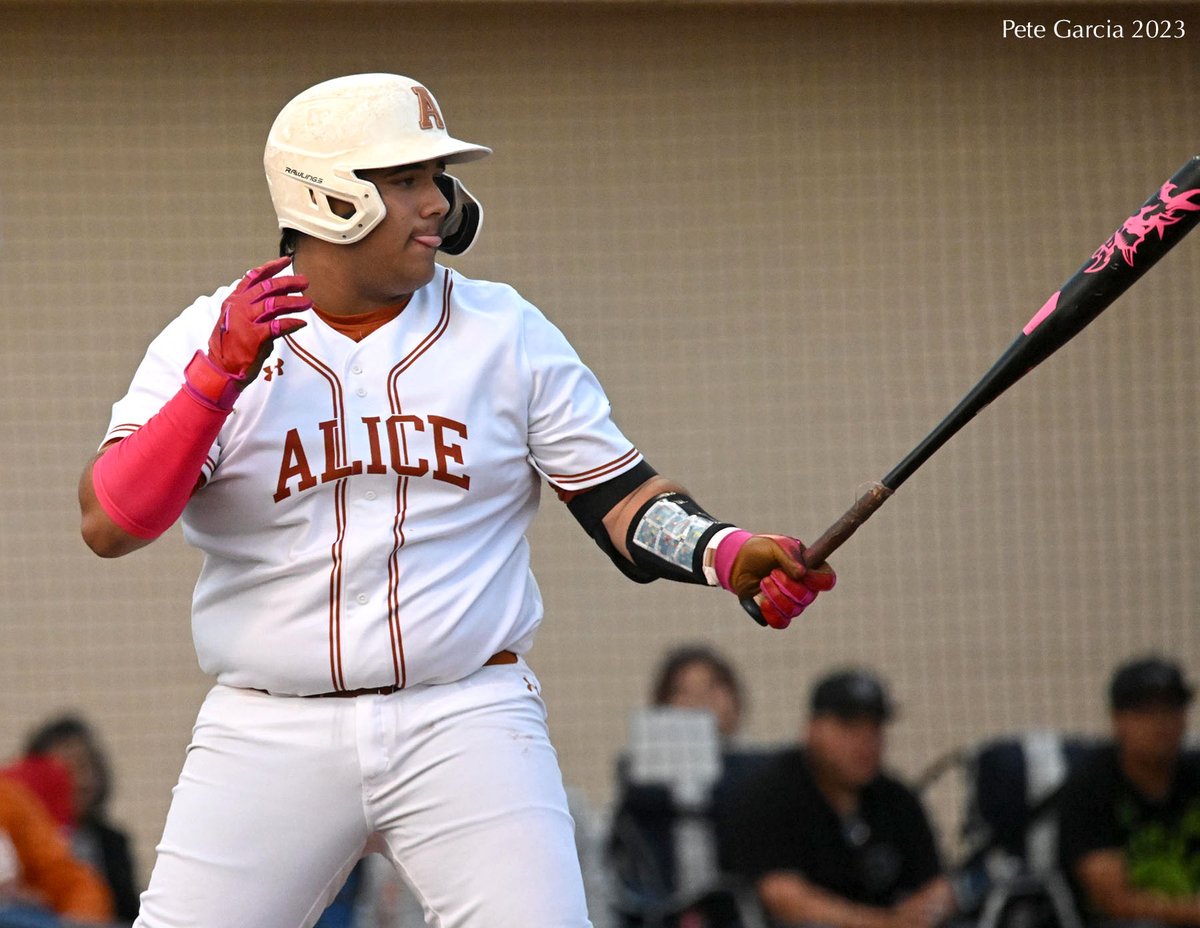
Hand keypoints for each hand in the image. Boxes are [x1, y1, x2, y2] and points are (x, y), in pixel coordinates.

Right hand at [184, 257, 310, 409]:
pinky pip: (278, 326)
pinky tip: (301, 323)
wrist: (221, 369)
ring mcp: (246, 321)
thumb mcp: (236, 320)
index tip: (287, 261)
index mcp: (234, 300)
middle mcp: (239, 307)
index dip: (272, 267)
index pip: (254, 277)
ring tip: (308, 303)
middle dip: (289, 282)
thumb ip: (253, 308)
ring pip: (275, 304)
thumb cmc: (231, 345)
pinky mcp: (254, 337)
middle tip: (305, 282)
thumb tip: (278, 300)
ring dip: (295, 302)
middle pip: (268, 287)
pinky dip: (292, 323)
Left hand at [719, 533, 834, 628]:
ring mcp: (793, 603)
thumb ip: (789, 557)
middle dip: (786, 585)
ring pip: (793, 610)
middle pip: (808, 597)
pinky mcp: (778, 613)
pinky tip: (762, 600)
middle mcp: (806, 588)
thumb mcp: (774, 546)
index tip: (801, 573)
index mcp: (811, 568)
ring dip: (775, 595)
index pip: (827, 580)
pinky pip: (781, 622)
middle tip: (772, 572)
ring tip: (763, 581)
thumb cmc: (761, 550)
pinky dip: (771, 613)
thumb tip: (802, 574)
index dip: (817, 580)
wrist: (739, 562)